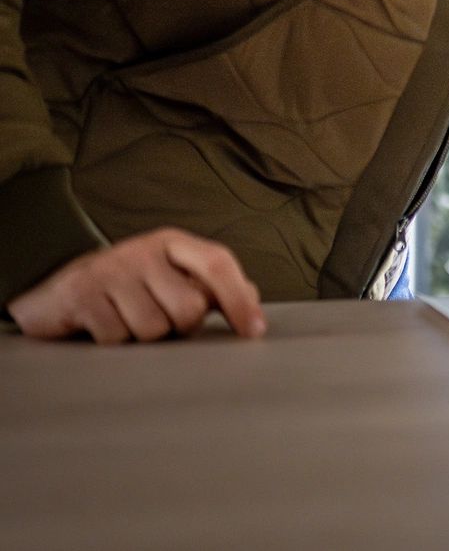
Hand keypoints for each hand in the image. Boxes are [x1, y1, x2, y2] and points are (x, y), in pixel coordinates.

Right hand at [5, 228, 265, 343]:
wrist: (59, 291)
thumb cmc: (128, 288)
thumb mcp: (171, 278)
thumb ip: (212, 287)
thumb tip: (253, 298)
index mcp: (173, 243)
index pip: (217, 263)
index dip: (240, 299)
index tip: (254, 331)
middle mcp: (143, 250)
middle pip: (188, 308)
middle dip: (179, 326)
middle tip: (159, 317)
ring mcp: (110, 270)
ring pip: (153, 328)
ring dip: (144, 336)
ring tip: (128, 320)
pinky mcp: (81, 295)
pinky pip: (117, 338)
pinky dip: (115, 342)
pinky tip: (104, 326)